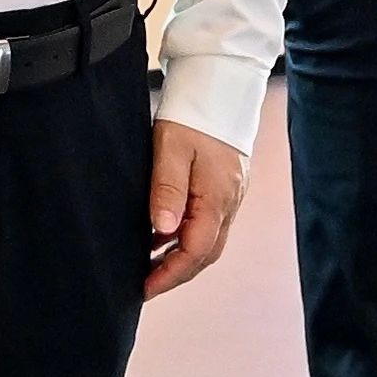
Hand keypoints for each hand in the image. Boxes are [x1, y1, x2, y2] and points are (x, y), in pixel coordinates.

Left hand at [141, 122, 247, 299]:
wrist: (219, 87)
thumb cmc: (192, 116)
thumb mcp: (170, 149)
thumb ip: (166, 189)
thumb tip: (163, 230)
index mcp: (216, 199)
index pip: (196, 252)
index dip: (170, 275)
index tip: (146, 289)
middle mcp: (229, 203)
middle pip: (205, 253)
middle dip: (177, 274)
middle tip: (146, 286)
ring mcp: (230, 197)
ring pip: (208, 240)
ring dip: (181, 257)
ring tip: (149, 267)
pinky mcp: (225, 188)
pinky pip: (208, 224)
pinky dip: (187, 238)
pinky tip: (163, 236)